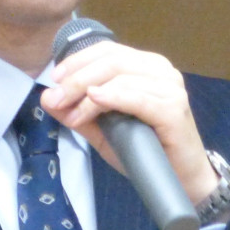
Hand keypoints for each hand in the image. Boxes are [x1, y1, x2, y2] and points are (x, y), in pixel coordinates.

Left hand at [39, 40, 217, 204]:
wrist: (182, 179)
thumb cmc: (145, 149)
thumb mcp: (103, 130)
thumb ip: (77, 112)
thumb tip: (46, 97)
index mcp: (145, 65)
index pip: (107, 50)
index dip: (78, 60)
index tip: (54, 78)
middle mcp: (160, 69)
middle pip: (111, 60)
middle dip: (77, 78)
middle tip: (57, 97)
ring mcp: (170, 87)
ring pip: (120, 76)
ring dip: (88, 93)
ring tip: (71, 113)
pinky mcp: (173, 108)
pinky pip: (137, 96)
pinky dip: (112, 97)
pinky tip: (95, 100)